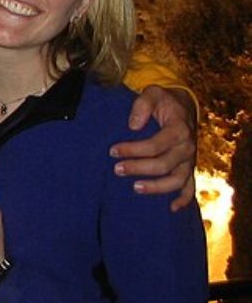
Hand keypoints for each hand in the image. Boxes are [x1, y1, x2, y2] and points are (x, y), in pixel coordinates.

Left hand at [110, 85, 197, 210]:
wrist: (183, 106)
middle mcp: (187, 147)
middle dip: (138, 168)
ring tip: (135, 187)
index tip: (112, 151)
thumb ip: (142, 105)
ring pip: (177, 180)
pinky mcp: (189, 168)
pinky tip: (172, 209)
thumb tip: (132, 125)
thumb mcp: (153, 93)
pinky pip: (190, 187)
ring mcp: (190, 160)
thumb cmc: (163, 101)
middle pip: (163, 165)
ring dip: (156, 187)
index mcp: (179, 130)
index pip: (155, 145)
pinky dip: (184, 199)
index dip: (133, 150)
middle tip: (117, 169)